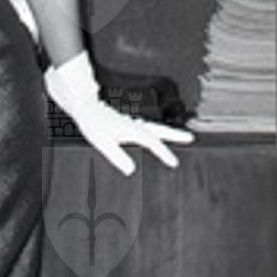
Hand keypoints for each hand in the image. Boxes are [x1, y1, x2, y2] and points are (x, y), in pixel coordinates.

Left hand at [44, 50, 191, 175]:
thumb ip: (117, 157)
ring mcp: (131, 122)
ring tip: (182, 137)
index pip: (151, 142)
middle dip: (175, 135)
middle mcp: (133, 125)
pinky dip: (156, 131)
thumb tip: (131, 170)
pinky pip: (147, 128)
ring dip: (168, 133)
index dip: (163, 152)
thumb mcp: (102, 143)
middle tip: (190, 138)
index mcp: (130, 129)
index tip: (174, 162)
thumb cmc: (92, 123)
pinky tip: (156, 135)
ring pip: (155, 128)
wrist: (85, 106)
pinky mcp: (127, 122)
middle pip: (159, 130)